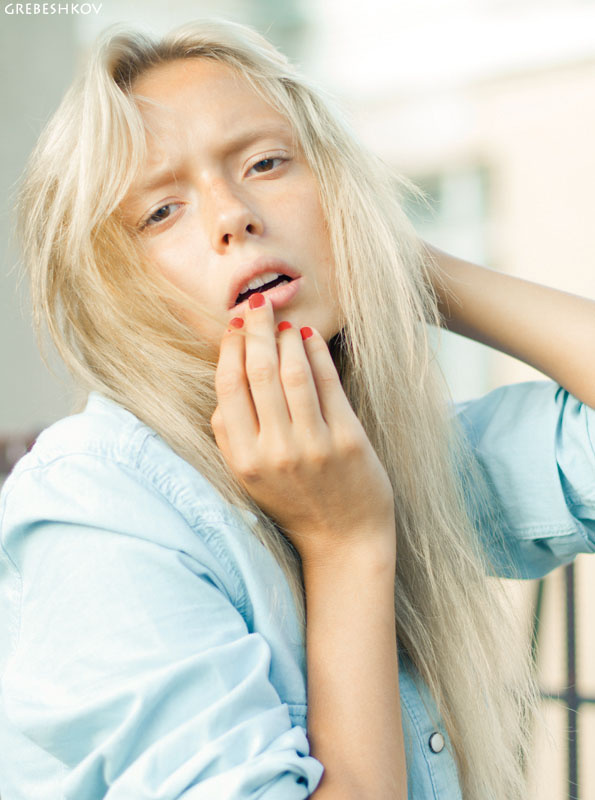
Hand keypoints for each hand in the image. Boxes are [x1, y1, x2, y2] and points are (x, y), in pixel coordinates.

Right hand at [211, 293, 395, 566]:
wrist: (344, 541)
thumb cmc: (294, 505)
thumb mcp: (249, 479)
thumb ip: (231, 437)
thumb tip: (225, 385)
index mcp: (244, 460)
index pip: (229, 388)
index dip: (230, 350)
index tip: (233, 326)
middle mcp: (276, 451)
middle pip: (260, 373)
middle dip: (256, 331)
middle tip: (256, 305)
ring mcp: (314, 445)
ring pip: (293, 372)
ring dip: (286, 337)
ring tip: (283, 321)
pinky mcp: (348, 440)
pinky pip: (328, 384)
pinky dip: (317, 354)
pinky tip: (310, 338)